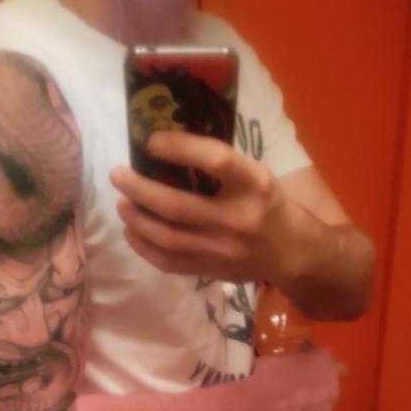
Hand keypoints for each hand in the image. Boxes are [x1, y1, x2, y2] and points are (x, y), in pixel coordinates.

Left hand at [110, 131, 297, 281]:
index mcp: (254, 185)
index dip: (181, 148)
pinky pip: (169, 262)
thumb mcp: (256, 175)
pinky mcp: (211, 270)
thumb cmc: (268, 205)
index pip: (216, 161)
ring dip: (137, 219)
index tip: (153, 141)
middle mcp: (238, 219)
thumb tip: (167, 146)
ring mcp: (222, 250)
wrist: (292, 253)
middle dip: (140, 189)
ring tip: (122, 203)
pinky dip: (144, 247)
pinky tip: (132, 231)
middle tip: (118, 175)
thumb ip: (221, 167)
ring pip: (168, 237)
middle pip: (178, 206)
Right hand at [249, 346, 345, 410]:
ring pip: (328, 396)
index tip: (305, 362)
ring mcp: (330, 398)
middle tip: (303, 383)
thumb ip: (298, 357)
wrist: (264, 401)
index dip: (315, 360)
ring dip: (318, 396)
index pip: (324, 354)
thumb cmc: (269, 373)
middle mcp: (333, 376)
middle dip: (322, 379)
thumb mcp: (283, 356)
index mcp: (323, 356)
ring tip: (298, 401)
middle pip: (333, 376)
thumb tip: (300, 359)